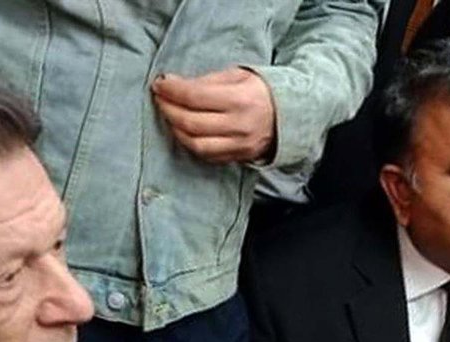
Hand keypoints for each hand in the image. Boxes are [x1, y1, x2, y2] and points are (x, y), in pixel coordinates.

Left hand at [151, 67, 275, 163]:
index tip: (159, 84)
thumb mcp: (238, 75)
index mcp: (240, 99)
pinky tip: (183, 131)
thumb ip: (207, 81)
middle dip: (169, 110)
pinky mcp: (238, 158)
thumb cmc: (260, 91)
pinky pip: (206, 155)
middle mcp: (239, 125)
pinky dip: (189, 143)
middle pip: (191, 122)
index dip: (172, 90)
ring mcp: (239, 145)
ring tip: (169, 116)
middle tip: (160, 99)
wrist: (289, 117)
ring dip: (176, 130)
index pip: (195, 96)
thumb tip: (175, 85)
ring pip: (195, 144)